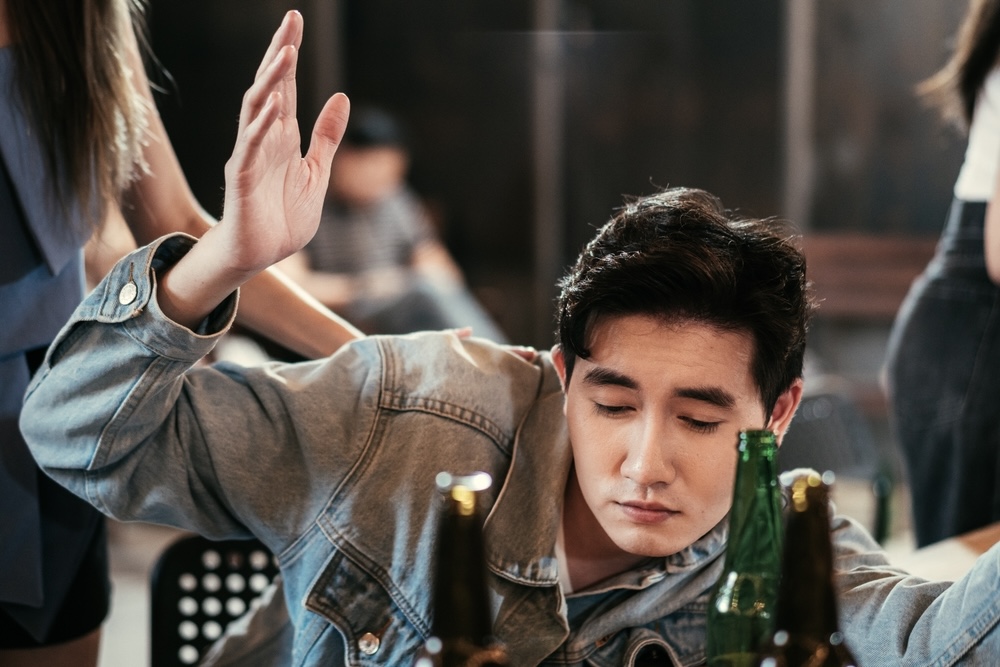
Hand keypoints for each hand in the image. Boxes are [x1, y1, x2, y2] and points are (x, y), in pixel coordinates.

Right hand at [213, 10, 349, 276]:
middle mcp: (264, 138)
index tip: (296, 21)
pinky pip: (250, 147)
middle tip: (291, 20)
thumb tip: (341, 97)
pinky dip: (262, 126)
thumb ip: (327, 136)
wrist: (262, 255)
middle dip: (279, 53)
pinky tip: (275, 106)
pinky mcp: (242, 178)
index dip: (289, 53)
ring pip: (256, 109)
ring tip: (286, 52)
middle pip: (269, 86)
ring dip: (271, 81)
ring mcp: (251, 155)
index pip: (286, 85)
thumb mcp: (317, 171)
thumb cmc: (284, 216)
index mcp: (283, 136)